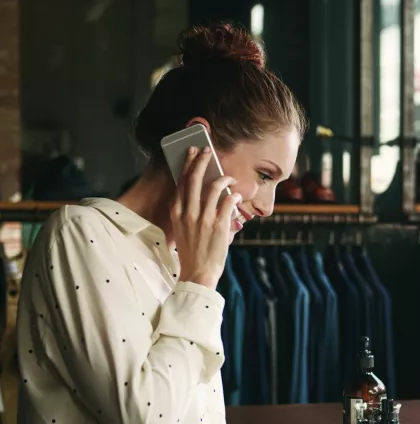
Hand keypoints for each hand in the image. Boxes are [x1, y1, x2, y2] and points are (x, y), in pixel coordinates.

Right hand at [171, 146, 240, 288]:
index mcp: (177, 213)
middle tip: (207, 151)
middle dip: (201, 161)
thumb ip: (190, 213)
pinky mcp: (219, 225)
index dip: (188, 165)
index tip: (192, 154)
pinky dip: (234, 196)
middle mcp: (188, 213)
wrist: (197, 273)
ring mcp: (203, 218)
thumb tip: (204, 198)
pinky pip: (228, 202)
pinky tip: (237, 196)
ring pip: (213, 187)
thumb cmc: (193, 252)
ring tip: (230, 178)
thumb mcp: (183, 230)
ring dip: (224, 179)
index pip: (181, 183)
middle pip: (193, 179)